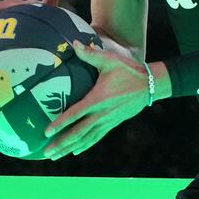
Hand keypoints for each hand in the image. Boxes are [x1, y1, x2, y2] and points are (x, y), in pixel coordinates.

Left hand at [42, 41, 149, 159]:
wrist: (151, 84)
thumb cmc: (129, 70)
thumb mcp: (110, 59)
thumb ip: (90, 54)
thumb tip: (74, 43)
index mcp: (98, 99)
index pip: (75, 114)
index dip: (60, 124)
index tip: (47, 132)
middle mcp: (102, 114)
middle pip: (78, 133)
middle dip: (61, 144)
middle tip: (47, 153)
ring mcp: (108, 121)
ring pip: (86, 139)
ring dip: (70, 148)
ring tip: (56, 156)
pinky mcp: (113, 123)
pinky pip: (96, 137)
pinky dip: (85, 145)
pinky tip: (76, 151)